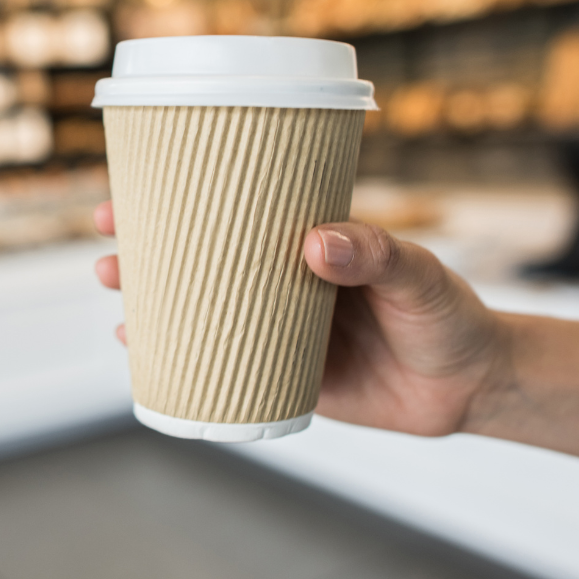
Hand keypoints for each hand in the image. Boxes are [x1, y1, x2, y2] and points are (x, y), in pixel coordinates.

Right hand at [93, 200, 508, 436]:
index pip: (232, 211)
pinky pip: (218, 366)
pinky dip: (178, 359)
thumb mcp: (419, 275)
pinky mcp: (279, 377)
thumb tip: (314, 243)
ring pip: (197, 310)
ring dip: (150, 302)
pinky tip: (142, 353)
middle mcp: (278, 281)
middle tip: (105, 249)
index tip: (131, 190)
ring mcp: (273, 329)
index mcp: (303, 241)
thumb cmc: (449, 314)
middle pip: (198, 259)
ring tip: (114, 295)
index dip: (179, 199)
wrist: (472, 388)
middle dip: (144, 251)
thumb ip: (375, 253)